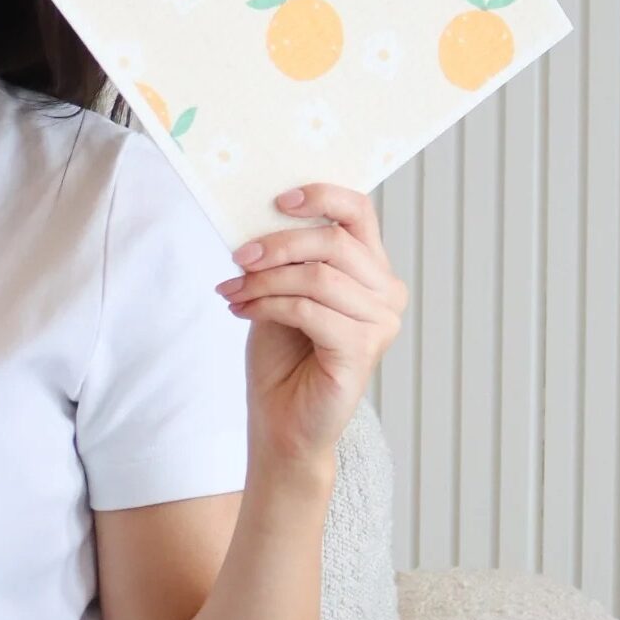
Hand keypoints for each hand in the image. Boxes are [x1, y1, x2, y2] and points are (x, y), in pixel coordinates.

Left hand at [215, 182, 407, 469]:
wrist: (282, 423)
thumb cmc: (284, 358)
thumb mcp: (281, 292)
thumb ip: (286, 258)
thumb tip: (261, 217)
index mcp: (371, 270)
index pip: (359, 212)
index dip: (322, 196)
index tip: (277, 200)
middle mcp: (386, 292)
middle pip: (334, 242)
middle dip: (277, 246)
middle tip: (238, 258)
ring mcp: (380, 322)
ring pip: (318, 277)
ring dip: (265, 281)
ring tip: (233, 292)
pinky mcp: (363, 350)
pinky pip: (310, 310)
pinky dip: (268, 306)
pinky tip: (242, 312)